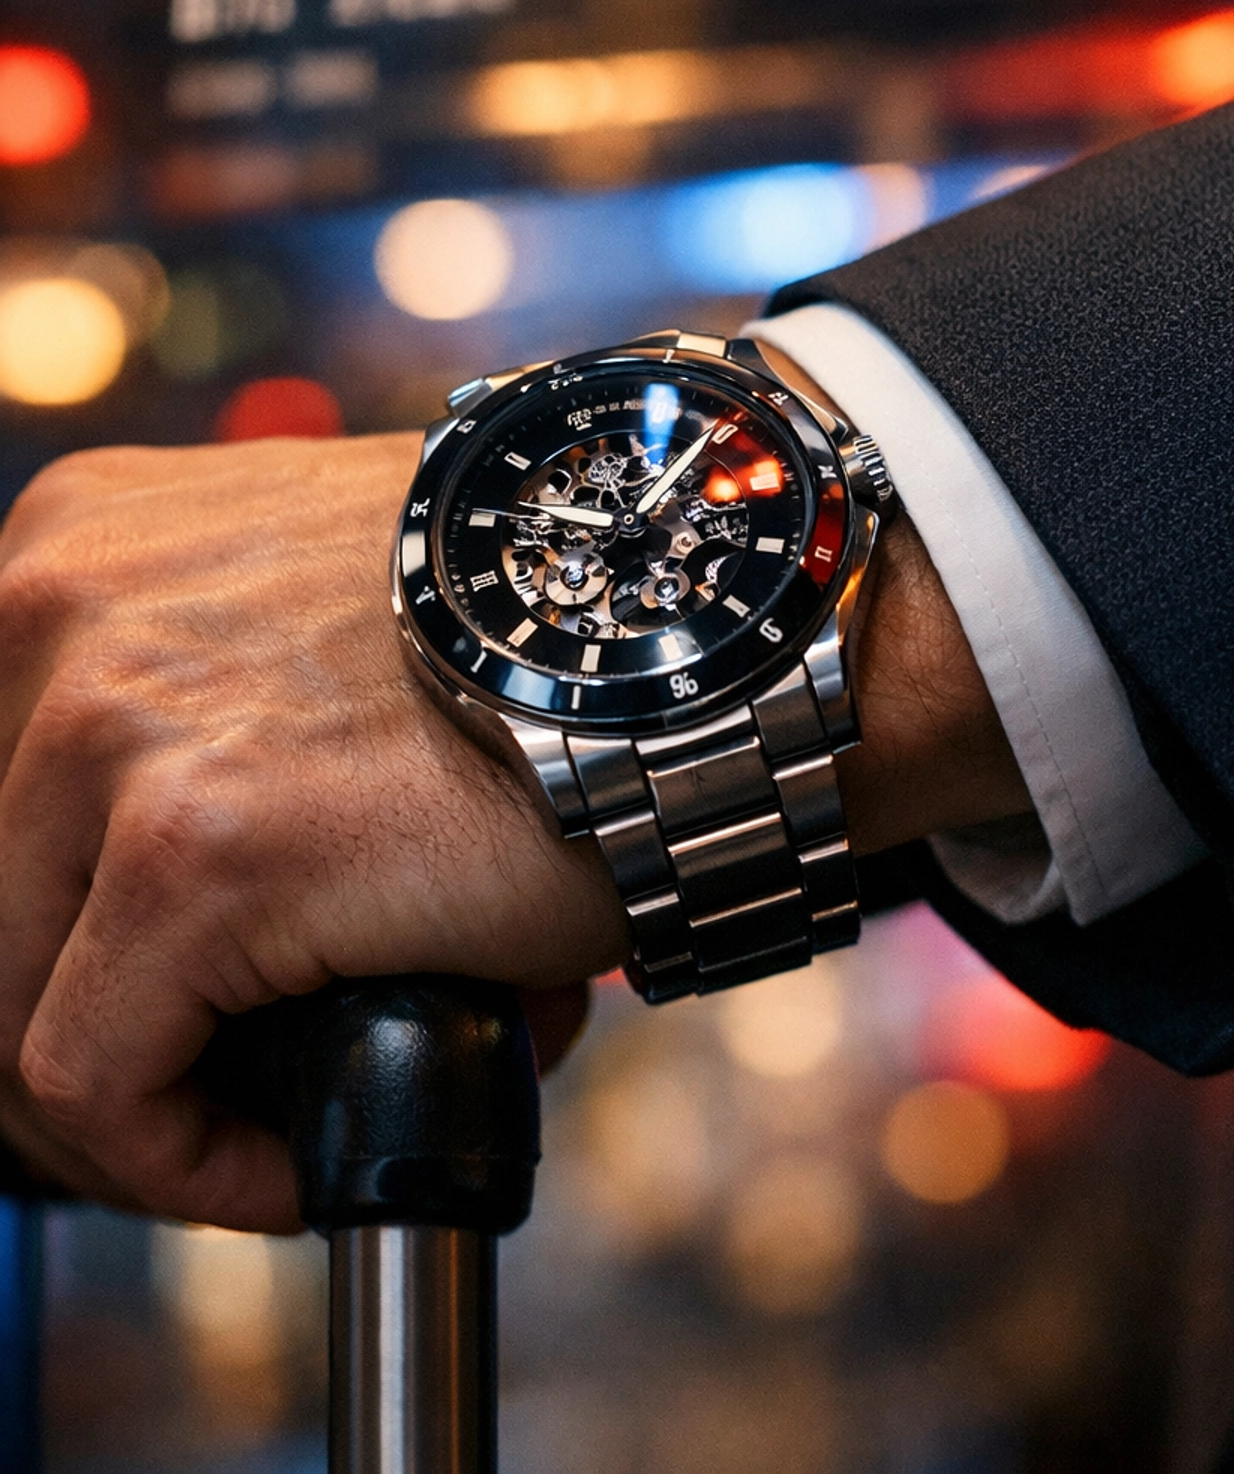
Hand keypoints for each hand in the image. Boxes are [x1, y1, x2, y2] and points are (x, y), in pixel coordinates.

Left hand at [0, 406, 1026, 1230]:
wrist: (693, 614)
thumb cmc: (544, 624)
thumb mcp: (305, 620)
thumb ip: (203, 714)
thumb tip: (163, 921)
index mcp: (76, 547)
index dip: (54, 942)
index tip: (150, 1018)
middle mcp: (57, 606)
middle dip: (90, 1026)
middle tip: (204, 1098)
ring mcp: (111, 719)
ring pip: (16, 1008)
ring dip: (139, 1102)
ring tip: (263, 1128)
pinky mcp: (192, 849)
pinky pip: (100, 1082)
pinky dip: (183, 1160)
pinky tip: (289, 1157)